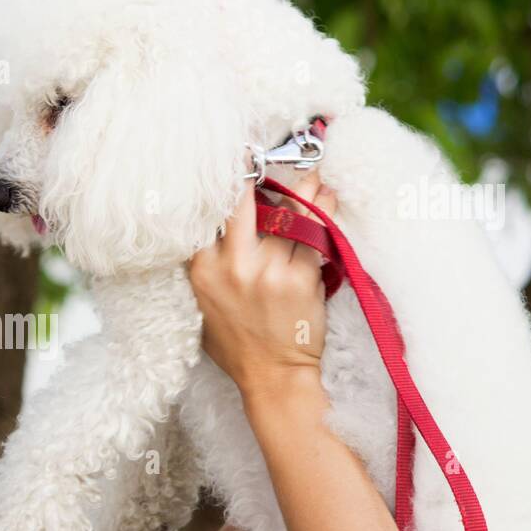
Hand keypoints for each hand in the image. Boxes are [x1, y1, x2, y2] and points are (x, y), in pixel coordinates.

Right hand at [187, 170, 336, 402]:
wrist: (272, 377)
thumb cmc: (237, 342)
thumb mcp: (203, 301)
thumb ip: (207, 263)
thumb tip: (215, 222)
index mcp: (202, 268)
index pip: (211, 211)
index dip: (225, 181)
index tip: (238, 159)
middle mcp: (233, 264)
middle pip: (246, 200)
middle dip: (263, 172)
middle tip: (277, 153)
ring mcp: (268, 269)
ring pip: (289, 212)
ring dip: (305, 188)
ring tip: (313, 173)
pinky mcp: (301, 278)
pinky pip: (315, 233)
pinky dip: (324, 212)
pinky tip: (327, 198)